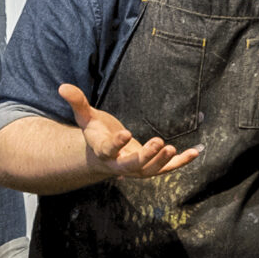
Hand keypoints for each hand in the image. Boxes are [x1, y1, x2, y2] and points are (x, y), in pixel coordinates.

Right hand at [62, 84, 200, 178]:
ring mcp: (136, 169)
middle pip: (133, 166)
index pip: (109, 150)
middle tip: (160, 143)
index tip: (126, 134)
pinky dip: (181, 162)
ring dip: (163, 162)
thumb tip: (62, 86)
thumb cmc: (96, 132)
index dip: (117, 144)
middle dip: (147, 157)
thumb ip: (77, 102)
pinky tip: (196, 152)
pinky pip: (167, 168)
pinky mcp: (150, 167)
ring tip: (174, 149)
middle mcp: (120, 165)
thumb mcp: (85, 117)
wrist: (104, 155)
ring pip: (150, 171)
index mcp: (103, 152)